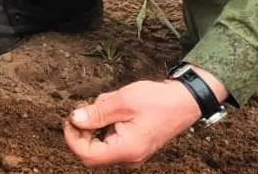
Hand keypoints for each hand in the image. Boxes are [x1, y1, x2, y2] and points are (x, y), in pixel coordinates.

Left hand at [63, 72, 221, 166]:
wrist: (186, 101)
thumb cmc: (158, 101)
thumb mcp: (123, 101)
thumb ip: (97, 112)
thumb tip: (75, 119)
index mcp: (126, 149)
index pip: (87, 155)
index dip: (73, 138)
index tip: (71, 118)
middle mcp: (129, 157)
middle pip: (92, 151)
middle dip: (86, 128)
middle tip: (88, 106)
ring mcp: (132, 152)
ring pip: (101, 141)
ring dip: (98, 121)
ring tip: (111, 103)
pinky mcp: (134, 144)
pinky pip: (111, 137)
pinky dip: (107, 122)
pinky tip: (117, 107)